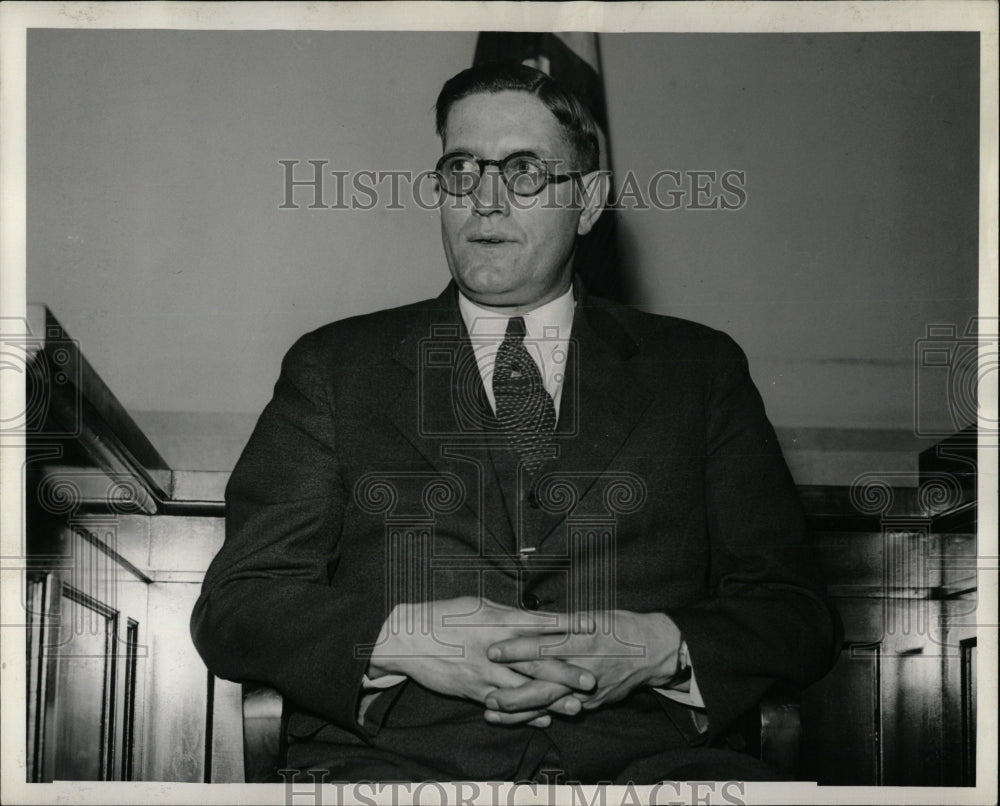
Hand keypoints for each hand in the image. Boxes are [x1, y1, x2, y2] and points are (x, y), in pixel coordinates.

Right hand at [368, 597, 595, 726]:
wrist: (408, 639)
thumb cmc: (445, 616)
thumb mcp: (479, 606)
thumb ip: (507, 615)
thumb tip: (533, 616)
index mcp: (498, 622)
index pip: (539, 624)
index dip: (567, 626)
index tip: (592, 627)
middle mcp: (494, 649)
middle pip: (536, 663)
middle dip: (565, 672)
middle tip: (592, 680)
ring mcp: (484, 673)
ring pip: (524, 690)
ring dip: (551, 700)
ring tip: (576, 707)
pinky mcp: (474, 692)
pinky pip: (505, 706)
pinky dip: (525, 715)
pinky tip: (544, 720)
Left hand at [484, 610, 681, 715]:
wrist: (655, 652)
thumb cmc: (620, 627)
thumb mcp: (591, 616)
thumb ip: (560, 624)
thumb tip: (527, 620)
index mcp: (583, 641)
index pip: (544, 646)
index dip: (517, 650)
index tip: (493, 649)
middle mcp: (584, 668)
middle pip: (543, 684)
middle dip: (513, 692)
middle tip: (486, 694)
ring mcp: (588, 691)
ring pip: (549, 703)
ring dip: (520, 710)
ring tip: (492, 711)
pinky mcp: (592, 703)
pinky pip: (561, 710)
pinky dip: (539, 714)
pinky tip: (518, 718)